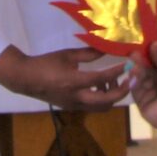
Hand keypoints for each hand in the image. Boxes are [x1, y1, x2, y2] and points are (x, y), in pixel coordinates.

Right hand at [0, 45, 132, 110]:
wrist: (26, 79)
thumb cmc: (46, 63)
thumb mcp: (68, 55)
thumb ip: (89, 53)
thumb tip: (107, 47)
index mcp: (74, 82)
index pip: (102, 79)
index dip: (117, 72)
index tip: (129, 64)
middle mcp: (77, 97)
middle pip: (107, 101)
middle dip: (122, 91)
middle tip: (130, 79)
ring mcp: (75, 105)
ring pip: (102, 107)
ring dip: (112, 96)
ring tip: (113, 81)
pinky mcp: (73, 108)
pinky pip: (94, 106)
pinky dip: (102, 98)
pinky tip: (101, 86)